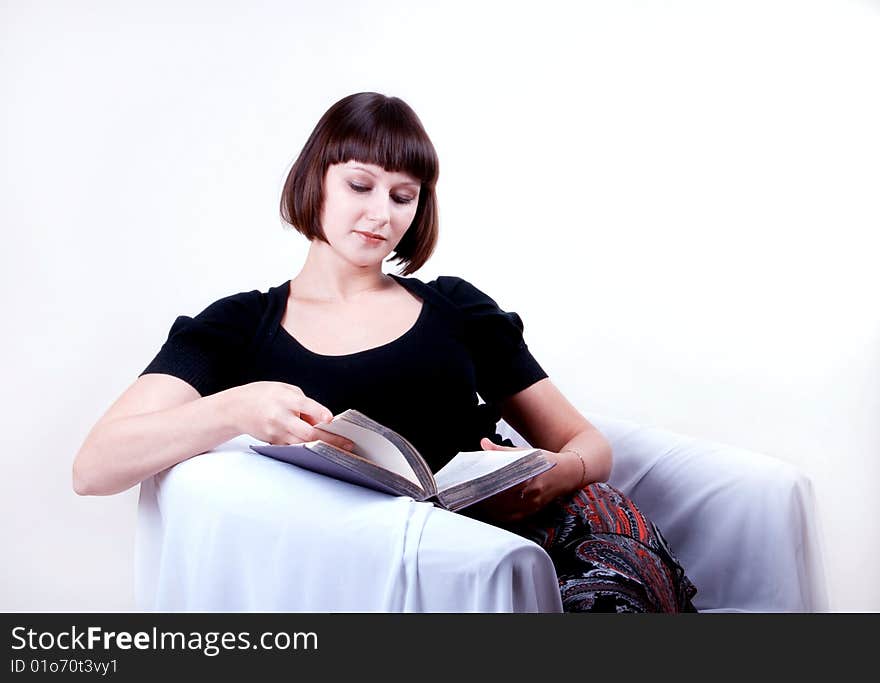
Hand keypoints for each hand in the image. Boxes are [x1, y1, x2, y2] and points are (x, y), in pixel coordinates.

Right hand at [228, 381, 356, 450]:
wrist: (235, 409)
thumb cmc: (262, 395)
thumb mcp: (284, 389)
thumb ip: (304, 402)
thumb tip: (320, 420)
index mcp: (285, 399)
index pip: (305, 406)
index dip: (319, 414)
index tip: (331, 420)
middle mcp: (280, 417)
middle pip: (307, 433)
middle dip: (329, 440)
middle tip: (347, 444)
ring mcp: (276, 432)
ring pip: (303, 444)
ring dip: (322, 447)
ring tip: (340, 449)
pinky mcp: (273, 442)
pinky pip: (294, 447)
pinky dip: (308, 449)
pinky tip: (321, 450)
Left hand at [469, 437, 578, 524]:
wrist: (568, 474)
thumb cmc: (545, 461)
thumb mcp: (526, 452)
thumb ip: (502, 450)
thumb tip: (484, 443)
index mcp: (530, 477)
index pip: (503, 484)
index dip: (487, 485)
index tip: (474, 483)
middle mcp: (532, 494)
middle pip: (502, 499)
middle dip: (485, 497)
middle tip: (471, 492)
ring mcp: (533, 505)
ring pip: (505, 512)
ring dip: (490, 508)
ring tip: (478, 500)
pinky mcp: (532, 512)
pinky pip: (512, 518)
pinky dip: (499, 515)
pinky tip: (490, 509)